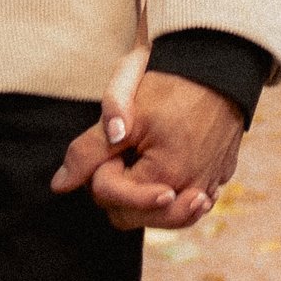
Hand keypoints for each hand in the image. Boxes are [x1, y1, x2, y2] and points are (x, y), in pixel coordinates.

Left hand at [52, 66, 242, 231]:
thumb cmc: (171, 83)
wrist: (221, 62)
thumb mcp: (125, 114)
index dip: (99, 169)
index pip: (109, 198)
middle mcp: (193, 191)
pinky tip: (169, 167)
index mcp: (166, 177)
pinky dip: (174, 191)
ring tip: (142, 163)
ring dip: (144, 196)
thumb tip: (59, 185)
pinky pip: (189, 201)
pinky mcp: (221, 176)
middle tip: (125, 153)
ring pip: (161, 216)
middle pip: (132, 217)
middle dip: (119, 190)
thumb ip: (88, 152)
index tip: (112, 140)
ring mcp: (211, 186)